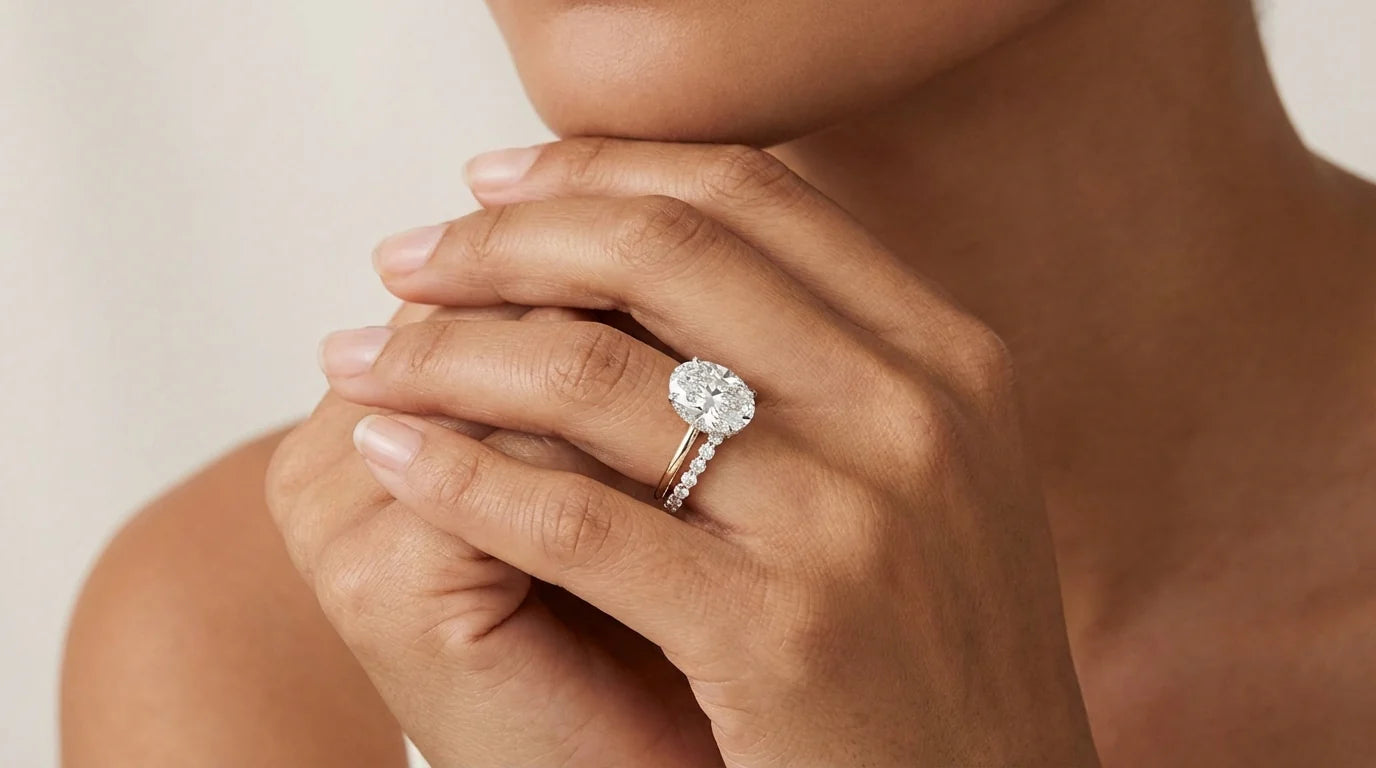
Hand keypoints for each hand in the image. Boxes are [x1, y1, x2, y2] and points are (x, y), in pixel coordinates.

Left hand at [322, 138, 1100, 765]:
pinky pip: (576, 520)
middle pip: (661, 253)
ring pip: (594, 377)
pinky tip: (395, 457)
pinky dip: (463, 476)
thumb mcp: (928, 476)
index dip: (598, 169)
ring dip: (448, 354)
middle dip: (501, 241)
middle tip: (405, 259)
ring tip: (365, 358)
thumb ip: (827, 363)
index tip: (494, 183)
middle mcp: (910, 413)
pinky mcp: (781, 631)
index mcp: (943, 357)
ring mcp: (852, 520)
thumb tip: (666, 254)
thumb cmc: (931, 652)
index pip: (745, 196)